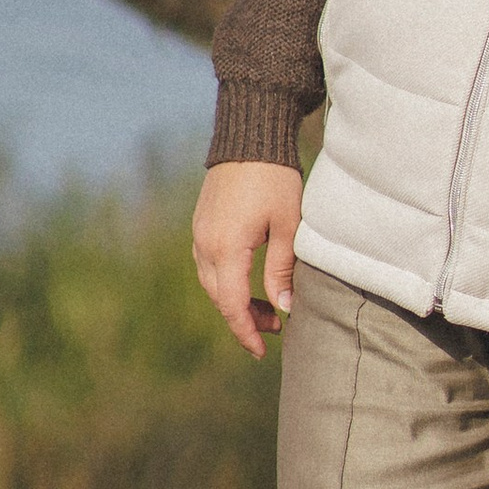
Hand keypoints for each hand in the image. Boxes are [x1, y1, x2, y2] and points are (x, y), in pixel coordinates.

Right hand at [193, 160, 302, 356]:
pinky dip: (227, 281)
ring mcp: (200, 233)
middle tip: (275, 329)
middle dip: (244, 320)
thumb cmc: (275, 179)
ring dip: (235, 301)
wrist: (250, 136)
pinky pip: (209, 264)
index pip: (233, 305)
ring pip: (212, 283)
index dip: (247, 331)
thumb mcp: (288, 226)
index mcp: (226, 249)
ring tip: (266, 308)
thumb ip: (282, 270)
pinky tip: (248, 282)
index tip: (261, 352)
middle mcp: (205, 245)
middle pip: (220, 298)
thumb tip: (283, 308)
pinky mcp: (202, 224)